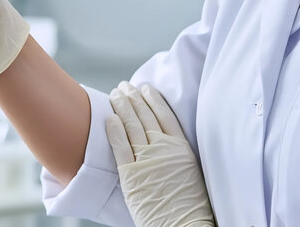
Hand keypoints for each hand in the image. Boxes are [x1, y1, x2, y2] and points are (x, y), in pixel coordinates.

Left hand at [106, 82, 213, 226]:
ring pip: (131, 125)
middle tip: (124, 86)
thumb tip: (165, 139)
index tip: (145, 88)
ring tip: (115, 94)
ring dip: (121, 106)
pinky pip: (120, 146)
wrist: (184, 225)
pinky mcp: (131, 173)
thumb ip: (176, 153)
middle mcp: (164, 149)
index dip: (153, 99)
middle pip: (145, 116)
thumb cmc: (189, 204)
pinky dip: (114, 129)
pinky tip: (109, 117)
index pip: (165, 115)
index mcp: (181, 148)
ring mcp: (147, 160)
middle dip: (133, 98)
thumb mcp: (190, 171)